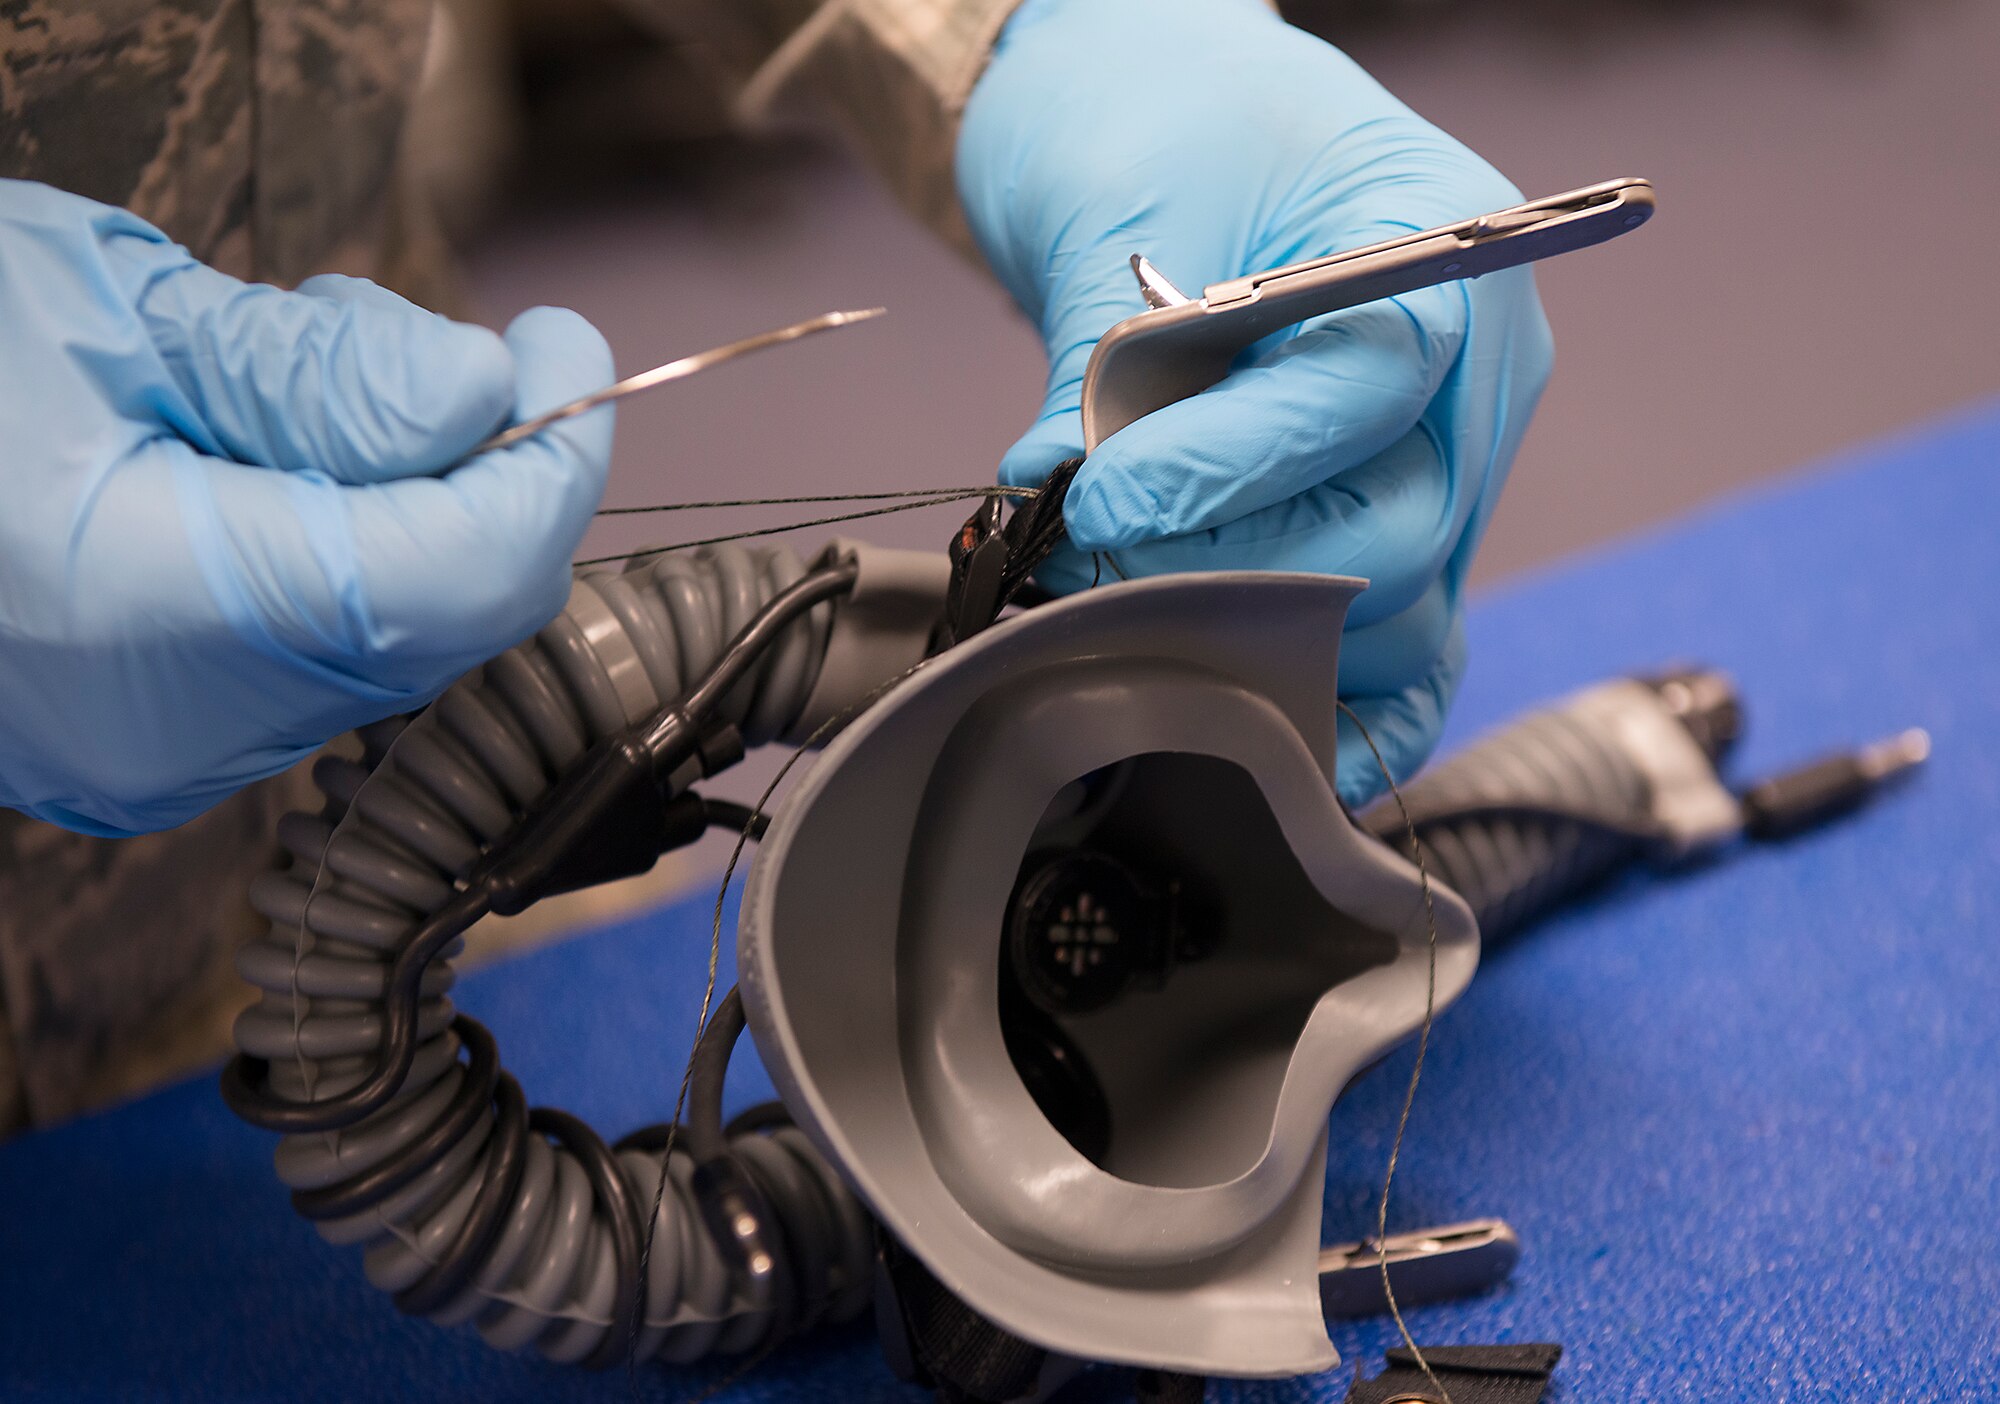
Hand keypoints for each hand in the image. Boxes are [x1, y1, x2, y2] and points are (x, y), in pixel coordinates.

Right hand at [0, 181, 613, 835]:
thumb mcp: (100, 314)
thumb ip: (316, 376)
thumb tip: (488, 401)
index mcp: (150, 617)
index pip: (459, 578)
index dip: (547, 468)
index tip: (570, 358)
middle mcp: (163, 728)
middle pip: (436, 619)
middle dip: (482, 478)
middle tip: (475, 357)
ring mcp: (149, 755)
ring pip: (384, 638)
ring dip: (409, 504)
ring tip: (310, 376)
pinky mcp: (138, 740)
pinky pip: (308, 654)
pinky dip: (340, 549)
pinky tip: (273, 454)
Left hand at [957, 0, 1553, 804]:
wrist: (1170, 115)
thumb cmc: (1162, 126)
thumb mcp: (1127, 211)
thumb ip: (1106, 368)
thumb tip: (1054, 499)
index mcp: (1442, 247)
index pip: (1367, 393)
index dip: (1228, 471)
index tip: (1101, 500)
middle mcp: (1477, 373)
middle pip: (1400, 530)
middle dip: (1231, 567)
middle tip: (1094, 559)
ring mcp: (1454, 464)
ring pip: (1405, 616)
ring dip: (1259, 636)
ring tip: (1125, 601)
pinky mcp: (1409, 537)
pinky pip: (1416, 655)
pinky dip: (1347, 710)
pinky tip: (1270, 731)